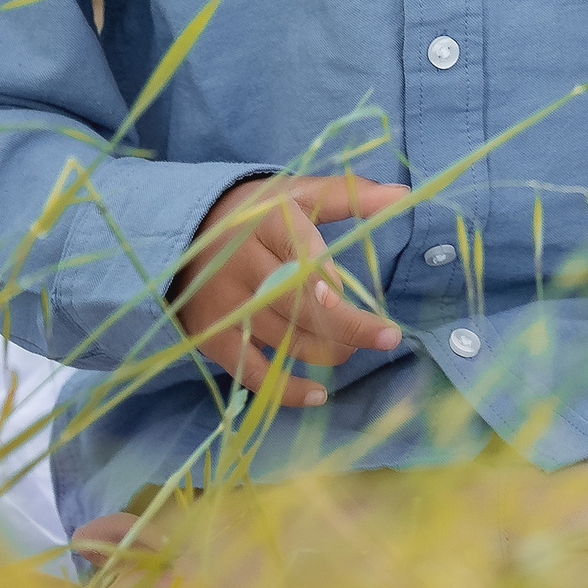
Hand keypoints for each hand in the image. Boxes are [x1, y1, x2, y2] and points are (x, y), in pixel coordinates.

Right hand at [171, 173, 412, 405]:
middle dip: (345, 324)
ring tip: (354, 349)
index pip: (295, 248)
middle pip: (295, 301)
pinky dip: (286, 388)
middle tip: (388, 337)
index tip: (341, 295)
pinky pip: (251, 371)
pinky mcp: (211, 336)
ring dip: (326, 350)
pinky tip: (319, 394)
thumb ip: (349, 195)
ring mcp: (224, 304)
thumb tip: (402, 194)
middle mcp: (240, 263)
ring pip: (281, 336)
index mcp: (264, 221)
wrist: (185, 231)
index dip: (318, 274)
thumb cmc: (257, 213)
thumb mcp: (298, 193)